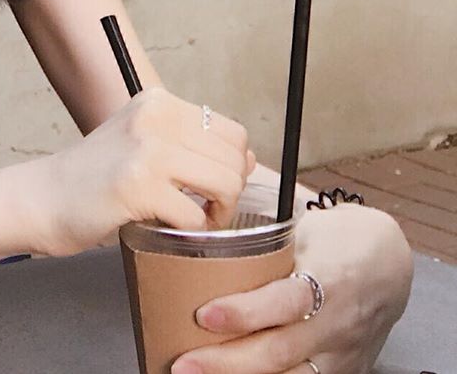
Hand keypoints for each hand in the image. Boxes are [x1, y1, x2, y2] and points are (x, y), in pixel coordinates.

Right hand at [27, 88, 251, 255]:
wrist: (43, 197)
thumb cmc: (95, 177)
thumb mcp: (141, 141)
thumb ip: (188, 143)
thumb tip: (249, 158)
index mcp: (158, 102)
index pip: (231, 131)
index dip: (232, 165)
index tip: (212, 186)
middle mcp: (154, 117)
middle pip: (234, 158)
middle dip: (229, 192)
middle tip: (205, 209)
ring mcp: (146, 150)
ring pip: (225, 183)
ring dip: (218, 212)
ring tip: (194, 219)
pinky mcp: (138, 186)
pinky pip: (196, 217)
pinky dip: (190, 232)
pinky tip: (168, 228)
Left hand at [169, 203, 412, 373]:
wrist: (390, 266)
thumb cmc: (338, 239)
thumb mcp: (307, 226)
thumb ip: (266, 233)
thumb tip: (208, 215)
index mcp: (328, 277)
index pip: (284, 301)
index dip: (244, 312)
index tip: (203, 314)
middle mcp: (335, 323)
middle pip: (279, 351)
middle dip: (226, 362)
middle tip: (182, 362)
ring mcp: (340, 354)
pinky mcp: (342, 371)